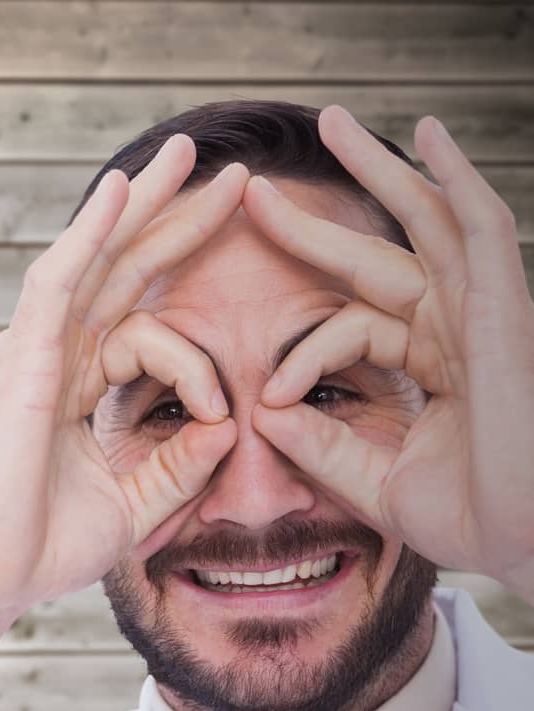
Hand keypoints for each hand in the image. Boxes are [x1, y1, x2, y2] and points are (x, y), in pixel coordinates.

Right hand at [0, 138, 242, 620]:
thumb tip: (229, 425)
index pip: (138, 330)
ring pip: (96, 261)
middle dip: (173, 224)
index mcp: (67, 391)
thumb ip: (179, 468)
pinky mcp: (20, 360)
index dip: (195, 354)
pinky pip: (61, 281)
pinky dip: (92, 233)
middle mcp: (46, 359)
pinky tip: (126, 189)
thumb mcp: (131, 509)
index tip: (225, 408)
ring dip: (144, 207)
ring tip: (191, 157)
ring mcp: (29, 353)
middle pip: (120, 275)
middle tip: (228, 178)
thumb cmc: (38, 554)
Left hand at [243, 105, 533, 600]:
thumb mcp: (376, 481)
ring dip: (380, 168)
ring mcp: (483, 311)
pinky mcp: (504, 307)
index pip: (352, 329)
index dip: (303, 354)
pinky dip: (455, 179)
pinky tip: (428, 136)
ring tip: (331, 121)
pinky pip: (480, 228)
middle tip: (257, 190)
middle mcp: (457, 327)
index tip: (265, 397)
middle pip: (378, 257)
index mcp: (432, 363)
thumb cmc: (471, 517)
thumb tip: (264, 414)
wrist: (523, 536)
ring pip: (426, 220)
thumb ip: (324, 448)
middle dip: (318, 223)